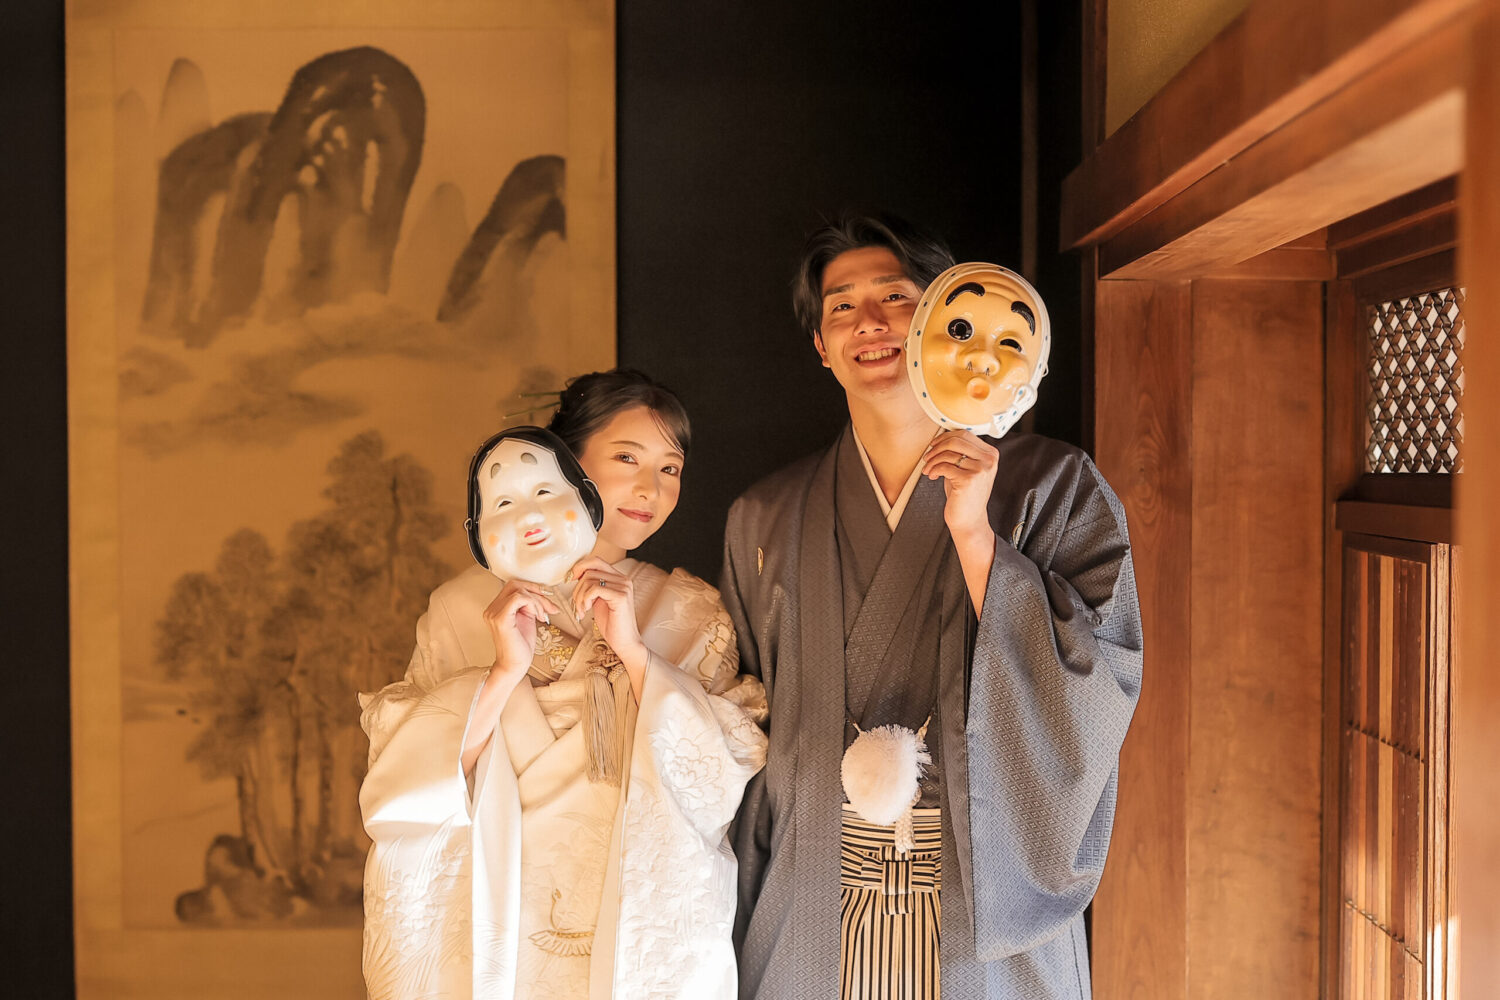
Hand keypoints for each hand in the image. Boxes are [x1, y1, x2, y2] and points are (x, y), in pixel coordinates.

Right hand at [482, 579, 561, 679]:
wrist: (514, 666)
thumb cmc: (520, 648)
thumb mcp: (527, 619)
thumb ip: (529, 605)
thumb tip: (542, 593)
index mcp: (496, 608)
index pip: (513, 586)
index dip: (532, 589)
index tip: (546, 602)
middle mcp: (492, 609)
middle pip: (515, 584)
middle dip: (536, 592)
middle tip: (549, 607)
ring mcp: (494, 613)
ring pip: (519, 590)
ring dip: (537, 601)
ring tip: (543, 616)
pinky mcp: (500, 618)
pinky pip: (519, 598)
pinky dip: (534, 604)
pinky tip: (539, 617)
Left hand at [569, 556, 647, 671]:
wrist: (624, 642)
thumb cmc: (611, 624)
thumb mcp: (598, 599)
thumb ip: (591, 586)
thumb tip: (576, 574)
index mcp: (618, 578)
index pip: (596, 561)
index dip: (579, 567)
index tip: (571, 580)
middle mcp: (623, 579)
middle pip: (590, 570)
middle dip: (577, 587)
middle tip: (577, 604)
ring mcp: (623, 587)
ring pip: (589, 579)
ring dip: (579, 596)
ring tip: (582, 610)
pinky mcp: (621, 596)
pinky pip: (594, 589)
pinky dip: (585, 600)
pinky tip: (586, 611)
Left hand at [921, 430, 998, 543]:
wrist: (969, 519)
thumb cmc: (965, 494)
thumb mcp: (967, 468)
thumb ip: (961, 451)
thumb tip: (942, 436)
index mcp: (990, 454)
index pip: (965, 434)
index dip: (945, 437)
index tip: (934, 445)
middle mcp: (988, 460)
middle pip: (956, 440)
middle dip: (936, 447)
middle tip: (927, 457)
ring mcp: (980, 470)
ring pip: (948, 453)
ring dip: (932, 460)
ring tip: (927, 468)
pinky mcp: (968, 480)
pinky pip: (944, 466)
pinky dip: (933, 469)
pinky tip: (931, 475)